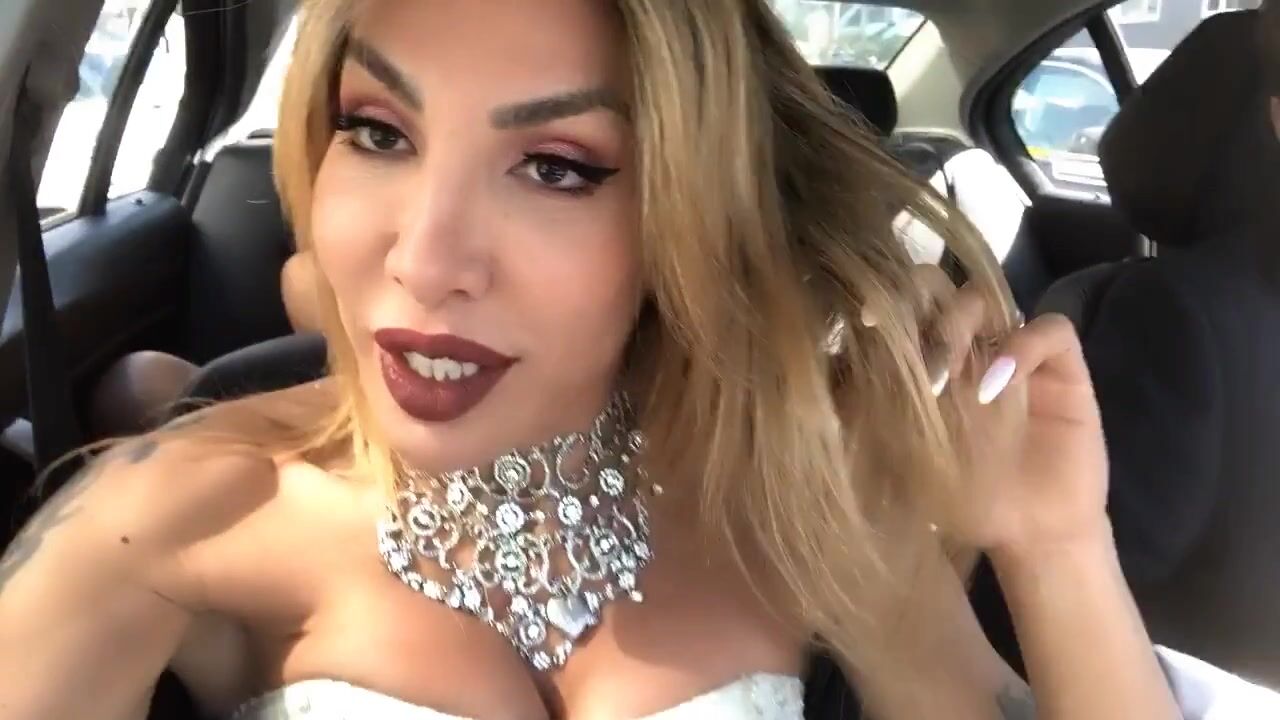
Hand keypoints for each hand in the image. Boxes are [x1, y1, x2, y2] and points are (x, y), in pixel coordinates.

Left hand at [888, 265, 1110, 559]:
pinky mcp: (1064, 369)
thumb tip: (839, 375)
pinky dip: (1023, 345)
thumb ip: (880, 413)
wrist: (1028, 534)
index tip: (869, 321)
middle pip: (943, 291)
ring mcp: (1015, 351)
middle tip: (912, 351)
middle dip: (923, 307)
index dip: (888, 305)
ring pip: (989, 298)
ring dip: (962, 322)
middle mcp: (969, 346)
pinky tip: (998, 383)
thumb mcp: (909, 456)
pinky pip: (1050, 330)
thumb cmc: (963, 498)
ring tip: (947, 371)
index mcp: (927, 361)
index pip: (906, 309)